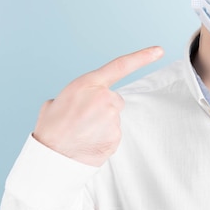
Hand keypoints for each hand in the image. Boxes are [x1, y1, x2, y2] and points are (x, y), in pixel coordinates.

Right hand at [33, 46, 163, 165]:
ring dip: (102, 124)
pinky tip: (89, 142)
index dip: (142, 57)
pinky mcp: (116, 136)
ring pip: (113, 118)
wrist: (50, 158)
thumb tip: (77, 100)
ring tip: (82, 133)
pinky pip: (113, 133)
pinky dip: (103, 138)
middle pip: (115, 99)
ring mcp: (112, 118)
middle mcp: (103, 97)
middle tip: (83, 120)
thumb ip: (75, 95)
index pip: (120, 65)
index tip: (159, 51)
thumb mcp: (55, 102)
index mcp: (87, 84)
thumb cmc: (50, 129)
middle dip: (103, 107)